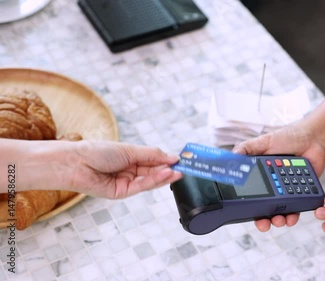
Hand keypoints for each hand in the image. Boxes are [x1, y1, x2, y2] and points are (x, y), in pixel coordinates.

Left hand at [64, 141, 181, 198]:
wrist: (75, 162)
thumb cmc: (97, 151)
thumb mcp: (129, 150)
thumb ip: (152, 154)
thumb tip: (172, 156)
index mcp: (130, 158)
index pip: (153, 160)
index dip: (167, 160)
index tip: (182, 159)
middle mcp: (129, 170)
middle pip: (154, 171)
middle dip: (169, 169)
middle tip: (185, 168)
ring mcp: (126, 182)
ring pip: (150, 180)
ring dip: (164, 176)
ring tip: (178, 171)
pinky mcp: (122, 192)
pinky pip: (142, 186)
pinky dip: (155, 181)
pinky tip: (165, 174)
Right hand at [233, 122, 324, 231]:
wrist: (313, 138)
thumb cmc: (287, 138)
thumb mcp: (263, 142)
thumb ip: (245, 149)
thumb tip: (228, 159)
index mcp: (259, 176)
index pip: (249, 194)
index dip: (246, 206)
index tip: (243, 213)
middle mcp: (271, 186)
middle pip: (263, 209)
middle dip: (262, 220)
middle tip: (263, 223)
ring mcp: (286, 191)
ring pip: (279, 212)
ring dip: (278, 220)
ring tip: (279, 220)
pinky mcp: (300, 194)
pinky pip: (296, 209)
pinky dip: (293, 216)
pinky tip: (291, 218)